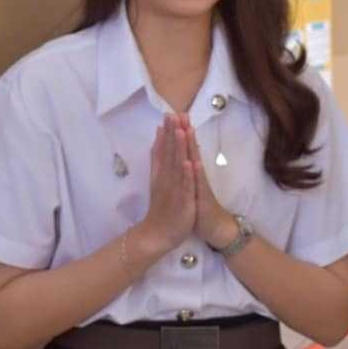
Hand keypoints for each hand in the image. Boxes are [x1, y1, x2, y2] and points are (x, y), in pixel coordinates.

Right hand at [132, 115, 196, 255]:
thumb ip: (157, 158)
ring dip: (179, 149)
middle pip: (169, 153)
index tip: (169, 114)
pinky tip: (190, 163)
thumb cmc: (161, 206)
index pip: (164, 149)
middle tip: (173, 115)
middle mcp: (166, 179)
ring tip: (181, 132)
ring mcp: (174, 190)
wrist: (157, 234)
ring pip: (177, 166)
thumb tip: (158, 136)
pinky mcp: (182, 201)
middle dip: (172, 134)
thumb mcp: (157, 179)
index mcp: (161, 173)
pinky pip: (185, 187)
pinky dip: (187, 175)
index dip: (167, 132)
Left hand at [180, 122, 240, 248]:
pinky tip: (194, 163)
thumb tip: (182, 154)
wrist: (216, 228)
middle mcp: (196, 175)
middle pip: (190, 150)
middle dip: (185, 132)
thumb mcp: (191, 186)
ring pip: (195, 163)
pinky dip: (196, 174)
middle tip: (182, 113)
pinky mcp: (203, 199)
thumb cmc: (200, 206)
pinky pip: (199, 186)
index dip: (179, 132)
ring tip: (187, 130)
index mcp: (191, 172)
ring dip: (191, 147)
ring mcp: (200, 186)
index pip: (184, 149)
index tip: (173, 114)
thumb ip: (187, 169)